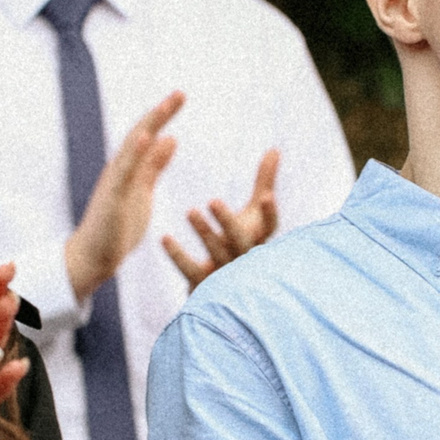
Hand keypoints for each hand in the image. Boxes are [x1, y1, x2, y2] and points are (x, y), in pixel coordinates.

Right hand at [63, 92, 183, 301]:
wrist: (95, 255)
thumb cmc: (118, 226)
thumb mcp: (143, 189)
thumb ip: (154, 165)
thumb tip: (170, 138)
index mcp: (130, 167)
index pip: (148, 134)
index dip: (163, 115)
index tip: (180, 97)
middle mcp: (120, 168)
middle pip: (140, 134)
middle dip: (160, 113)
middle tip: (181, 93)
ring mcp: (114, 181)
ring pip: (131, 148)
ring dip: (148, 126)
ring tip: (165, 107)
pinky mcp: (112, 197)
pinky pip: (124, 172)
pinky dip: (135, 153)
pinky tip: (147, 137)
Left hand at [162, 148, 280, 287]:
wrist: (225, 290)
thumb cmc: (241, 242)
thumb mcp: (253, 213)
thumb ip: (264, 182)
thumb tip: (275, 149)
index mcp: (258, 238)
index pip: (270, 228)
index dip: (270, 215)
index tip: (267, 196)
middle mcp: (245, 258)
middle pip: (242, 242)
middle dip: (228, 222)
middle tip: (212, 201)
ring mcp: (226, 274)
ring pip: (217, 255)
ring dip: (204, 233)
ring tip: (189, 211)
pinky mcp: (205, 286)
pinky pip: (192, 272)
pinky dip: (178, 256)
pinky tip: (164, 238)